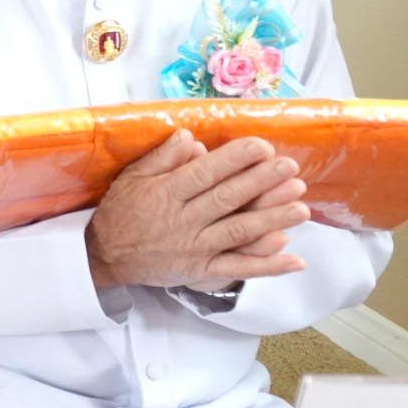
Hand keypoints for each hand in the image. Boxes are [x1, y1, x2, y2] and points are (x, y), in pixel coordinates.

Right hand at [85, 130, 311, 290]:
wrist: (106, 256)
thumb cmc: (122, 211)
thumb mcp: (132, 177)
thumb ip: (162, 157)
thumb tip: (191, 136)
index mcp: (165, 194)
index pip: (204, 173)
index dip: (234, 159)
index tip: (261, 146)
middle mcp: (182, 220)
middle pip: (227, 199)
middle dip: (262, 183)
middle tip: (290, 168)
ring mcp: (194, 248)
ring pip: (238, 232)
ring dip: (272, 220)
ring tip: (301, 207)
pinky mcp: (201, 271)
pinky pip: (238, 269)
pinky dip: (268, 266)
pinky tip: (294, 259)